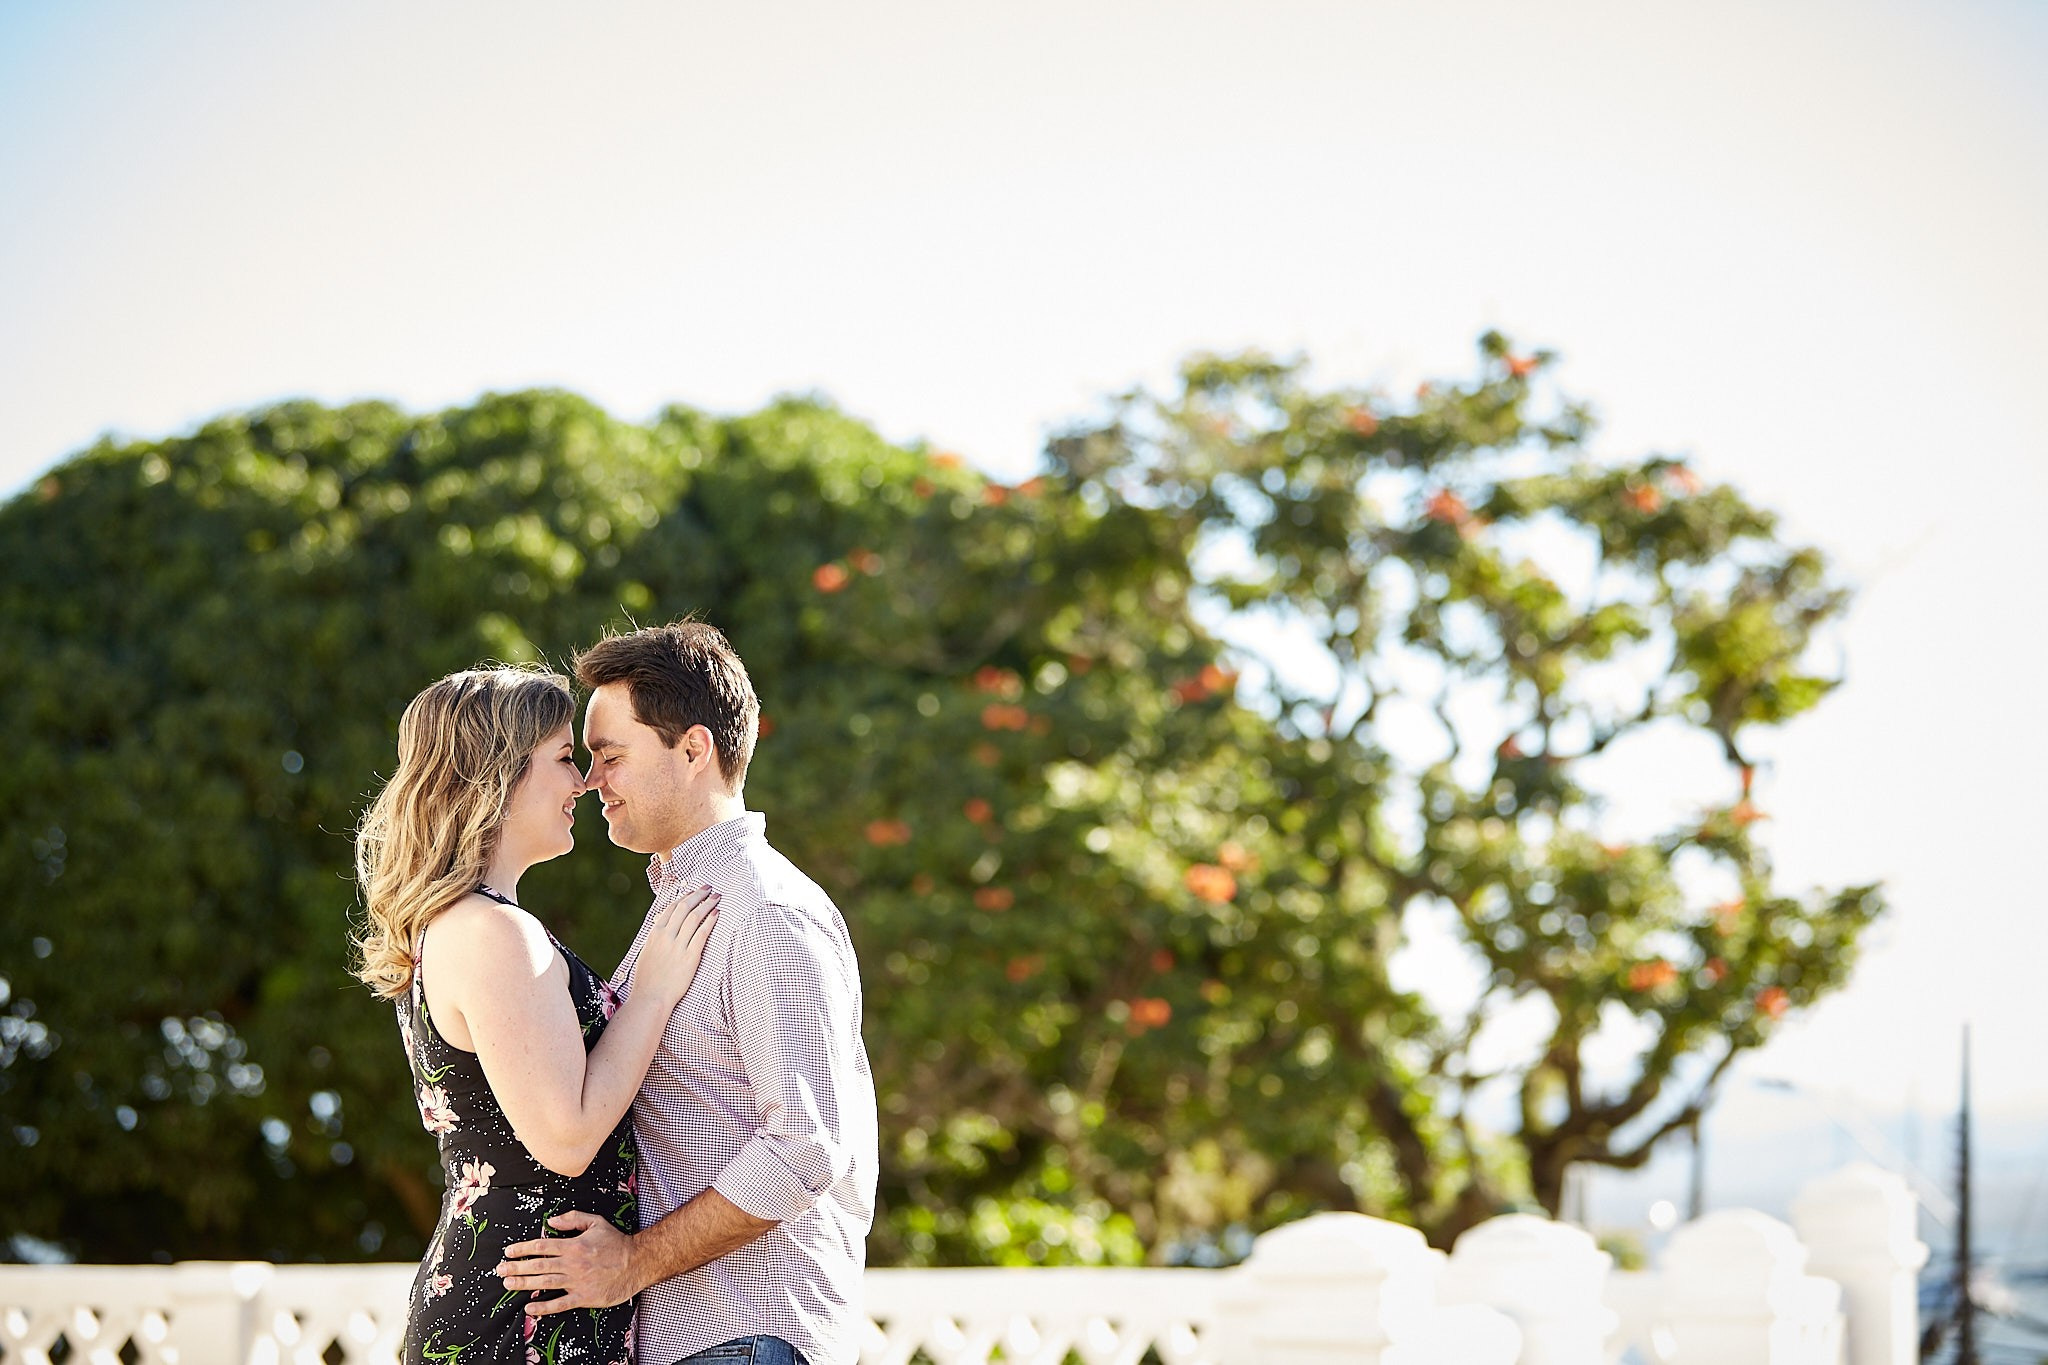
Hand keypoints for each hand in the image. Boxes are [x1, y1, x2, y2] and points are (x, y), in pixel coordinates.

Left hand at [496, 1210, 640, 1314]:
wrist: (636, 1262)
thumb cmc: (616, 1242)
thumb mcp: (596, 1222)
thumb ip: (572, 1219)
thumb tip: (550, 1221)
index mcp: (573, 1245)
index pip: (541, 1246)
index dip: (522, 1249)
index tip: (508, 1252)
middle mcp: (572, 1263)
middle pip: (538, 1265)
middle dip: (516, 1267)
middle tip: (500, 1270)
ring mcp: (577, 1282)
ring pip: (544, 1283)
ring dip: (524, 1284)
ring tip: (508, 1284)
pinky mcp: (584, 1297)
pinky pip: (560, 1304)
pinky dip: (544, 1307)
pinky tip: (530, 1307)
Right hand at [636, 886, 718, 1005]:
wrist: (650, 998)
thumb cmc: (647, 979)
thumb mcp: (646, 953)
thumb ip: (655, 938)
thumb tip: (660, 924)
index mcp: (654, 933)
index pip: (671, 908)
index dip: (685, 897)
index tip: (694, 892)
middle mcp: (666, 936)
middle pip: (685, 908)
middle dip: (698, 895)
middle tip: (709, 888)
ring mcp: (678, 946)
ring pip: (694, 917)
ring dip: (707, 904)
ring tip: (717, 897)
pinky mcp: (690, 957)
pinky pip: (702, 934)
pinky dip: (710, 921)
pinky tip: (716, 914)